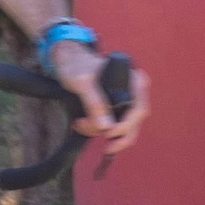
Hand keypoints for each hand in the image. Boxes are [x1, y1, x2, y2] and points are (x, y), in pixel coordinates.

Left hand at [49, 40, 148, 154]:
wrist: (66, 59)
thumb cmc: (76, 64)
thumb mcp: (83, 82)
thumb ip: (95, 103)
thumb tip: (107, 127)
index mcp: (133, 80)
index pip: (138, 109)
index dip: (126, 125)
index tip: (109, 133)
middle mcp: (134, 90)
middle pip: (134, 122)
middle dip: (115, 134)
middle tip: (102, 145)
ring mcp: (124, 99)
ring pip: (122, 127)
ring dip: (101, 131)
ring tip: (81, 124)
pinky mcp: (114, 105)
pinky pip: (112, 124)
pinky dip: (98, 128)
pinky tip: (83, 124)